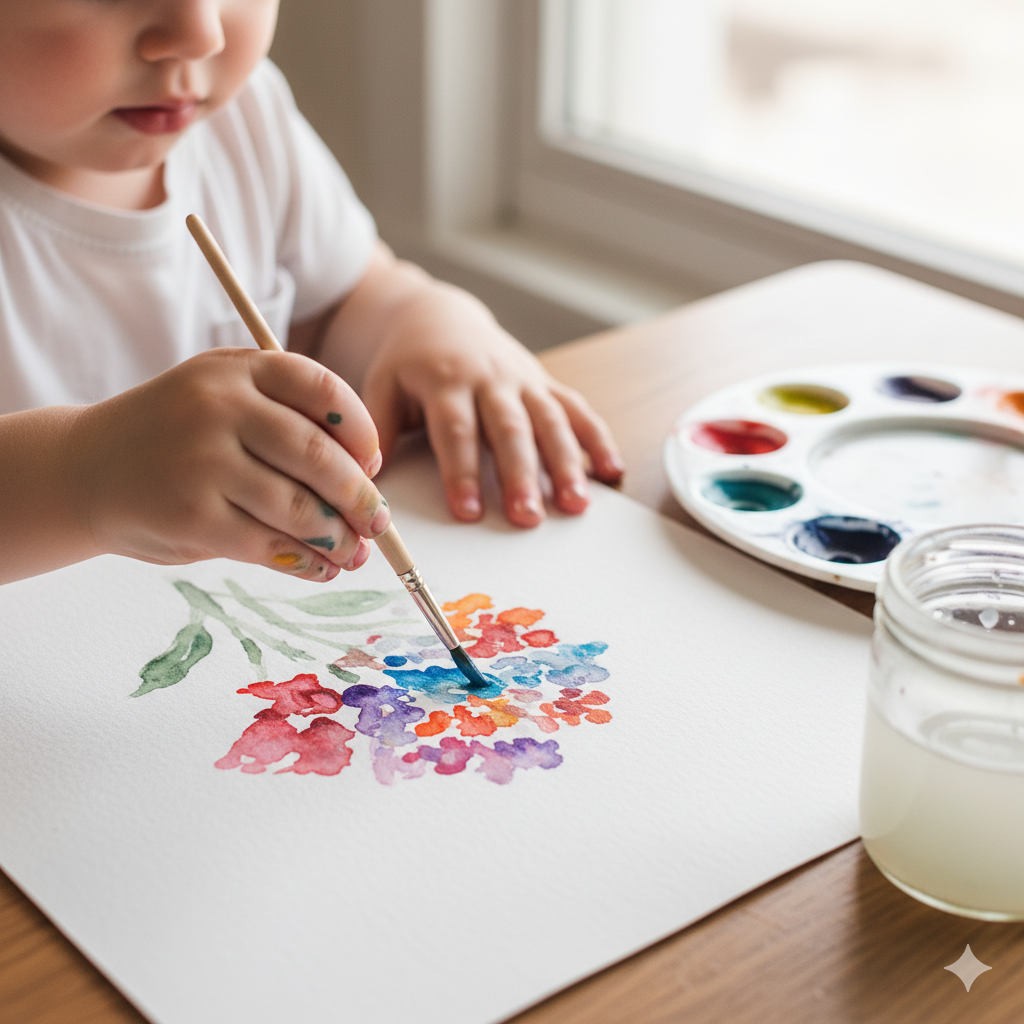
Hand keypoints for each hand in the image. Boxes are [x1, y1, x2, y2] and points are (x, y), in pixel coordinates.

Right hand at [73, 348, 390, 580]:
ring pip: (301, 509)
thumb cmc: (174, 437)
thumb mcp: (223, 397)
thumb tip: (367, 479)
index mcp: (238, 369)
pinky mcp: (193, 517)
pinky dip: (308, 563)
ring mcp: (203, 462)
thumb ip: (287, 419)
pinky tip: (321, 567)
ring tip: (354, 553)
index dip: (362, 433)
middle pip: (319, 457)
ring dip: (340, 539)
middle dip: (361, 498)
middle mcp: (219, 408)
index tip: (371, 465)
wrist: (84, 470)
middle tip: (377, 522)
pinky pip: (271, 545)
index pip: (325, 391)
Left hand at [317, 247, 623, 527]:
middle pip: (509, 429)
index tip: (468, 513)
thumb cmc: (408, 365)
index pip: (455, 430)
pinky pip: (577, 410)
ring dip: (565, 463)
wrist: (438, 318)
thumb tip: (367, 480)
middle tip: (527, 518)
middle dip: (521, 475)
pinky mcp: (545, 384)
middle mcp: (490, 378)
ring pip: (550, 421)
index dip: (462, 472)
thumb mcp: (381, 387)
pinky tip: (612, 472)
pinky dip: (597, 439)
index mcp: (444, 380)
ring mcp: (523, 380)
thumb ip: (375, 429)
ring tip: (575, 505)